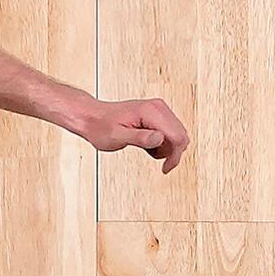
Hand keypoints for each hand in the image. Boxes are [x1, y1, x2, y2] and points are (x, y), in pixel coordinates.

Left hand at [74, 97, 189, 172]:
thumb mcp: (117, 137)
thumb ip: (139, 138)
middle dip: (171, 152)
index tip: (166, 168)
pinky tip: (147, 144)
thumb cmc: (101, 126)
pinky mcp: (157, 114)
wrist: (93, 117)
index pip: (176, 136)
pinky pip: (170, 132)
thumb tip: (160, 139)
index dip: (174, 155)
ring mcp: (158, 109)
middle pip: (181, 135)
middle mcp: (157, 107)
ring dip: (166, 147)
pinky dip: (162, 143)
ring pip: (177, 134)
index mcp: (150, 111)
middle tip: (154, 158)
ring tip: (146, 149)